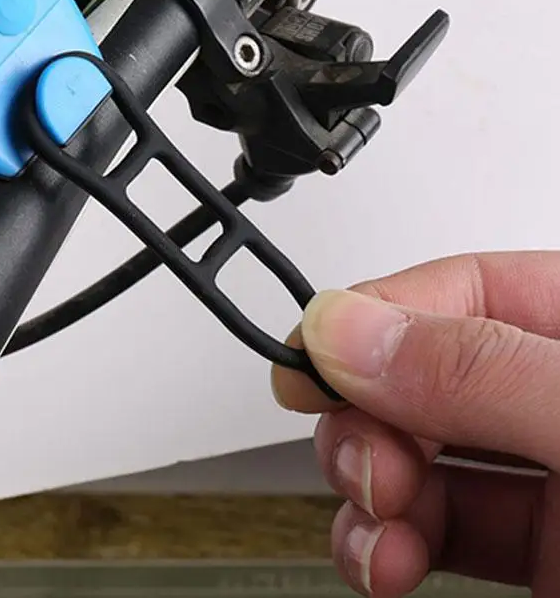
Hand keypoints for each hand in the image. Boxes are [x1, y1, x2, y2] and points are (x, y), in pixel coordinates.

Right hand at [273, 252, 559, 597]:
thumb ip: (482, 373)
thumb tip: (349, 331)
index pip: (468, 287)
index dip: (377, 316)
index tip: (311, 361)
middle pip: (424, 372)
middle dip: (369, 417)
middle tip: (362, 459)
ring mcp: (558, 480)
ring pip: (420, 453)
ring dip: (369, 486)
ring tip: (375, 518)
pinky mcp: (547, 557)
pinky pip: (442, 526)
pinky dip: (392, 541)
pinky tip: (387, 558)